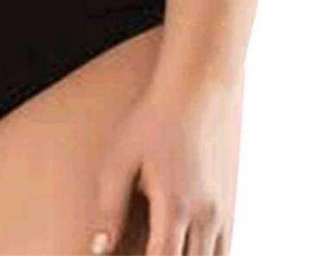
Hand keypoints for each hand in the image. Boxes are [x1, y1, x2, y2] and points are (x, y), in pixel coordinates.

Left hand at [88, 71, 242, 254]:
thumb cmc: (154, 120)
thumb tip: (99, 249)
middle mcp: (203, 215)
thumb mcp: (121, 158)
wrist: (196, 88)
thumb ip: (110, 208)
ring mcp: (220, 212)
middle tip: (148, 250)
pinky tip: (190, 251)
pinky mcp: (229, 205)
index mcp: (174, 205)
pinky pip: (226, 249)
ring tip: (167, 249)